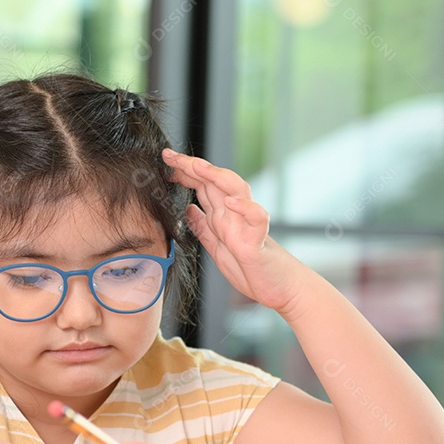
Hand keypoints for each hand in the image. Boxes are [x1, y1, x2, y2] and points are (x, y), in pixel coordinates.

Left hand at [163, 148, 306, 314]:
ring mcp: (247, 224)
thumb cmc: (250, 268)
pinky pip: (257, 218)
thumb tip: (188, 209)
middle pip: (214, 181)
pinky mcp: (258, 240)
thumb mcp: (216, 248)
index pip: (202, 186)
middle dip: (192, 166)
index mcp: (222, 216)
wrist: (278, 288)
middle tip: (170, 155)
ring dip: (217, 177)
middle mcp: (234, 214)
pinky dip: (245, 208)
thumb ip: (203, 227)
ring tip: (198, 167)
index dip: (184, 172)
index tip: (165, 161)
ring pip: (236, 190)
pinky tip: (232, 203)